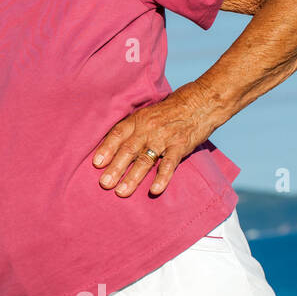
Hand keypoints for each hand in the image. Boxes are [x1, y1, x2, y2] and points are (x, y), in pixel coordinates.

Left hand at [91, 85, 214, 197]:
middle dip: (115, 168)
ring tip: (121, 192)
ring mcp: (164, 138)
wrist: (200, 103)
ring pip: (145, 160)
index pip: (118, 134)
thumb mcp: (147, 113)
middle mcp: (148, 129)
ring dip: (132, 177)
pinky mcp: (180, 146)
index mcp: (138, 120)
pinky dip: (161, 178)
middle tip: (104, 184)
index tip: (96, 164)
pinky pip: (169, 164)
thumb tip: (112, 146)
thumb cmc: (170, 110)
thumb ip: (132, 128)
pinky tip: (154, 190)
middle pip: (128, 150)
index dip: (106, 148)